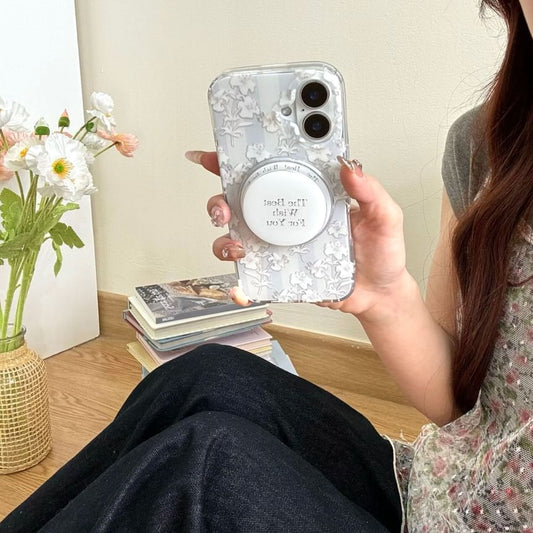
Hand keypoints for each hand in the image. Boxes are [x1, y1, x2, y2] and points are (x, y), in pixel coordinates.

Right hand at [185, 150, 407, 316]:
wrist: (379, 294)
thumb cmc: (382, 255)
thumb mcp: (385, 217)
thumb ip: (371, 192)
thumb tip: (349, 168)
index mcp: (309, 196)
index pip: (271, 171)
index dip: (239, 162)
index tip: (217, 155)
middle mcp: (289, 219)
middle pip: (241, 204)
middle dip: (219, 202)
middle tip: (224, 208)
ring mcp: (282, 247)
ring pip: (238, 239)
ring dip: (224, 241)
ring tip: (237, 248)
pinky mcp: (282, 274)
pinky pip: (254, 278)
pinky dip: (241, 284)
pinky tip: (241, 287)